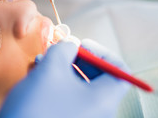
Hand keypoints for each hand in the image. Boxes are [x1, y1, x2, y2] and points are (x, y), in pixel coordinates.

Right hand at [0, 40, 129, 117]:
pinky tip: (39, 76)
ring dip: (64, 70)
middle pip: (100, 78)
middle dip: (79, 59)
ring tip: (44, 61)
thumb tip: (69, 47)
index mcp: (103, 100)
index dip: (102, 53)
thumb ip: (64, 49)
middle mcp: (98, 112)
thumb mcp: (51, 68)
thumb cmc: (37, 106)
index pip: (120, 71)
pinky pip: (70, 99)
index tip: (81, 45)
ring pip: (81, 87)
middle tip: (61, 52)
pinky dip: (58, 84)